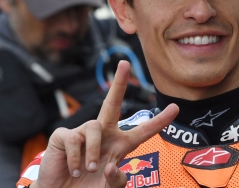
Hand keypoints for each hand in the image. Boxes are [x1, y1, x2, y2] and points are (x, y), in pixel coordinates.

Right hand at [31, 60, 178, 187]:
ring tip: (88, 169)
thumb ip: (117, 180)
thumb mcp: (108, 187)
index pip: (143, 131)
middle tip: (124, 63)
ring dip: (93, 151)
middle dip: (118, 83)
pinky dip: (76, 158)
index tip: (176, 108)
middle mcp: (102, 134)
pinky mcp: (63, 136)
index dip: (159, 121)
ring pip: (94, 127)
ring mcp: (82, 133)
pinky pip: (74, 139)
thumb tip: (112, 165)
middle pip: (112, 104)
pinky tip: (73, 169)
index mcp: (119, 145)